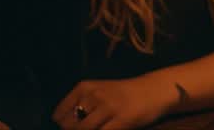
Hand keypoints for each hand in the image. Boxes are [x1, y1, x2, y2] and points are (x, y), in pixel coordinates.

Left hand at [53, 76, 171, 129]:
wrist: (153, 91)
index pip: (59, 114)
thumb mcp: (98, 92)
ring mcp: (107, 108)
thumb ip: (80, 105)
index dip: (64, 125)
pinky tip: (109, 129)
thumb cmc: (123, 94)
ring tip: (100, 127)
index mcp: (84, 87)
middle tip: (92, 127)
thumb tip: (64, 125)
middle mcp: (94, 95)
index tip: (74, 126)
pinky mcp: (121, 121)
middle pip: (69, 126)